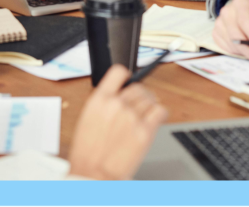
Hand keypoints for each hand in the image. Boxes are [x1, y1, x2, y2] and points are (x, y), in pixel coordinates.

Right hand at [68, 65, 167, 179]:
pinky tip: (156, 118)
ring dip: (150, 105)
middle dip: (140, 95)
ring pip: (150, 99)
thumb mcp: (87, 119)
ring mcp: (132, 117)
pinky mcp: (145, 131)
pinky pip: (160, 111)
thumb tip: (118, 98)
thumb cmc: (87, 153)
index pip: (119, 72)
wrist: (94, 174)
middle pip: (138, 88)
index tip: (129, 81)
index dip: (126, 76)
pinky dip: (161, 113)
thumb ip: (104, 104)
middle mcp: (117, 104)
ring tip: (146, 114)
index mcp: (99, 99)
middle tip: (140, 105)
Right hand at [211, 0, 248, 64]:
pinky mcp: (215, 33)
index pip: (245, 21)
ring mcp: (219, 22)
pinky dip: (237, 52)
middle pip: (235, 35)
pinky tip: (245, 49)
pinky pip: (225, 47)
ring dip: (245, 52)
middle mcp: (227, 12)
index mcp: (240, 4)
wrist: (244, 13)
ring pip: (231, 43)